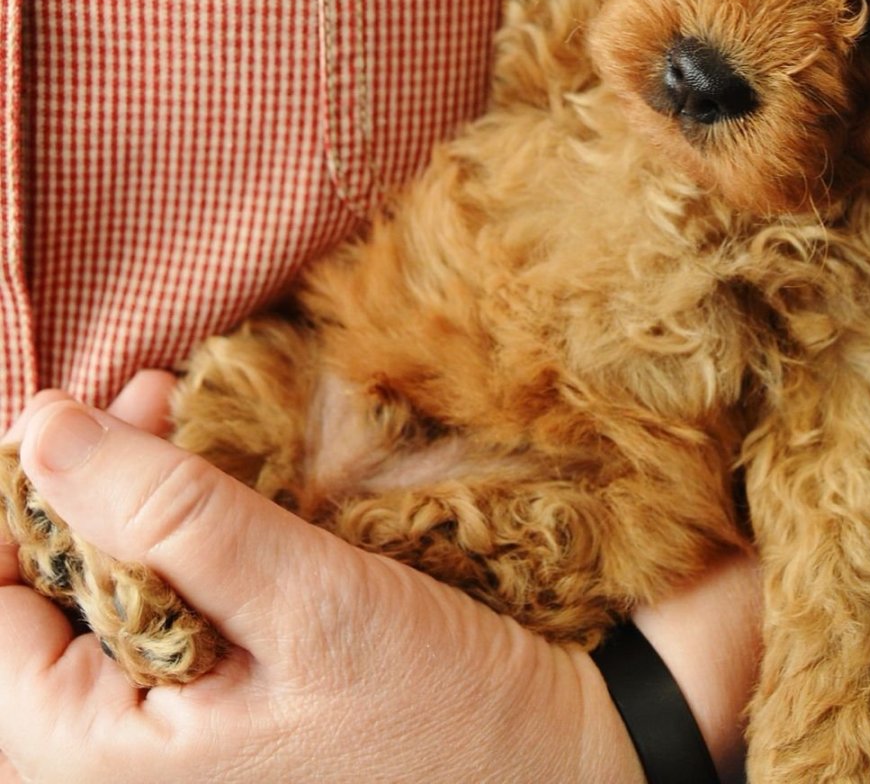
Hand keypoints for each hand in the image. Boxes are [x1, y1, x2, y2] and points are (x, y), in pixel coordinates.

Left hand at [0, 380, 647, 783]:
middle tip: (147, 394)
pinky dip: (174, 538)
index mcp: (99, 759)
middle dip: (79, 485)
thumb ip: (166, 518)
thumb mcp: (307, 598)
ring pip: (95, 604)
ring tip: (174, 412)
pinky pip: (156, 620)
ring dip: (126, 501)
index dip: (16, 498)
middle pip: (34, 606)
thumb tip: (40, 427)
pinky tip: (211, 483)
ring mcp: (167, 749)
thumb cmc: (439, 706)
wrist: (544, 771)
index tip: (77, 409)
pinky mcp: (219, 720)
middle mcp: (111, 766)